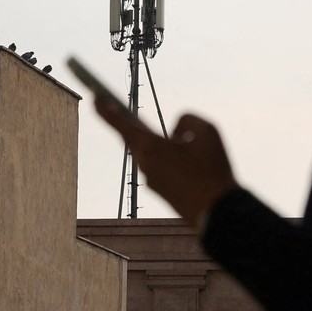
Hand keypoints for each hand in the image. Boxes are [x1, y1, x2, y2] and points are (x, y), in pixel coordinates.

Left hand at [95, 98, 237, 226]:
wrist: (218, 213)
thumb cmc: (214, 170)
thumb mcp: (208, 131)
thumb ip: (187, 120)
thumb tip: (174, 133)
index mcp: (151, 146)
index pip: (119, 122)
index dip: (105, 108)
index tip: (93, 97)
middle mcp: (145, 163)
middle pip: (132, 136)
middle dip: (126, 123)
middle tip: (113, 105)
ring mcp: (150, 180)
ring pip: (149, 151)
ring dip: (158, 143)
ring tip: (184, 143)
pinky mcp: (159, 191)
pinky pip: (158, 166)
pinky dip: (168, 158)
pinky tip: (188, 162)